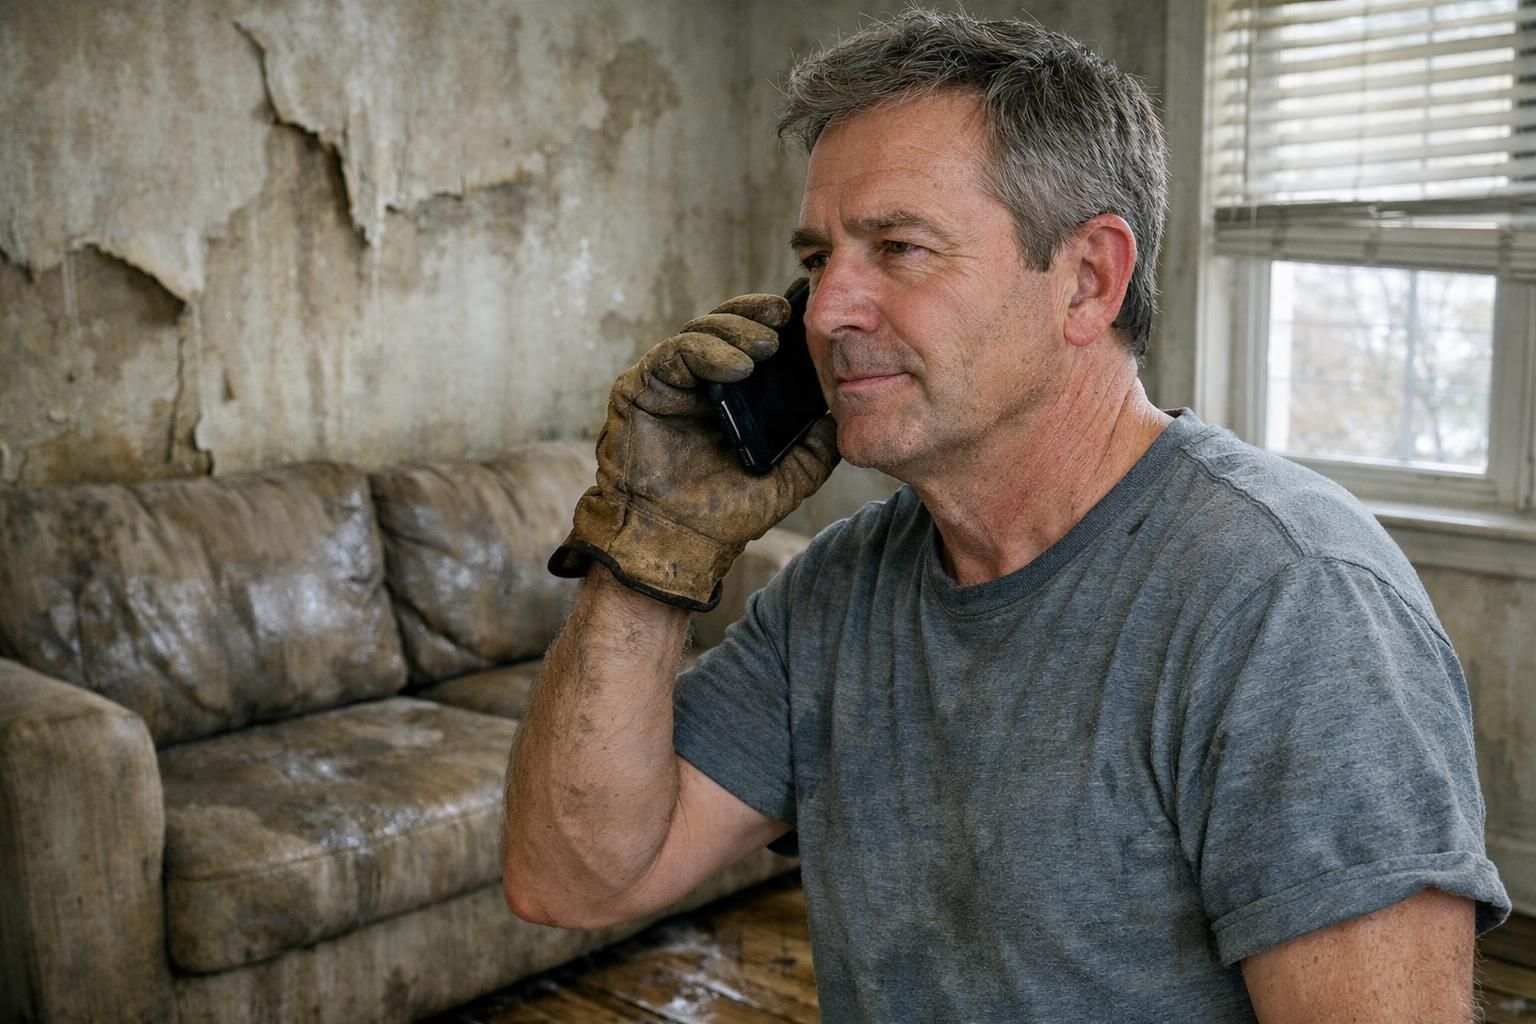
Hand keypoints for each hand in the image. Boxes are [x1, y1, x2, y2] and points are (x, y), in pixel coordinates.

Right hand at [550, 284, 838, 609]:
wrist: (680, 545)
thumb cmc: (726, 514)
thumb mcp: (791, 475)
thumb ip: (817, 443)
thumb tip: (844, 408)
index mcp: (732, 395)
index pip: (751, 340)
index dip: (774, 323)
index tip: (804, 316)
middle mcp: (698, 382)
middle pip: (725, 326)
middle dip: (755, 315)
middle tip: (785, 316)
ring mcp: (669, 384)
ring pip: (699, 332)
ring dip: (735, 331)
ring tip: (767, 344)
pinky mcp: (641, 390)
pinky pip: (672, 356)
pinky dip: (705, 353)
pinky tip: (736, 367)